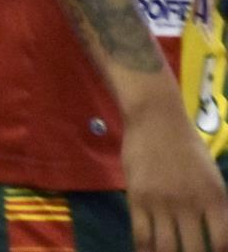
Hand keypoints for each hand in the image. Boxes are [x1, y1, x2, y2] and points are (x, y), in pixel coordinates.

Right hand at [121, 94, 227, 251]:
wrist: (156, 119)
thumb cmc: (187, 146)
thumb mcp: (211, 177)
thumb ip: (215, 207)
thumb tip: (217, 237)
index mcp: (214, 197)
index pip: (221, 241)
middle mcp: (190, 203)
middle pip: (194, 249)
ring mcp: (162, 202)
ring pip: (166, 247)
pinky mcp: (138, 198)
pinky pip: (141, 234)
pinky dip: (144, 249)